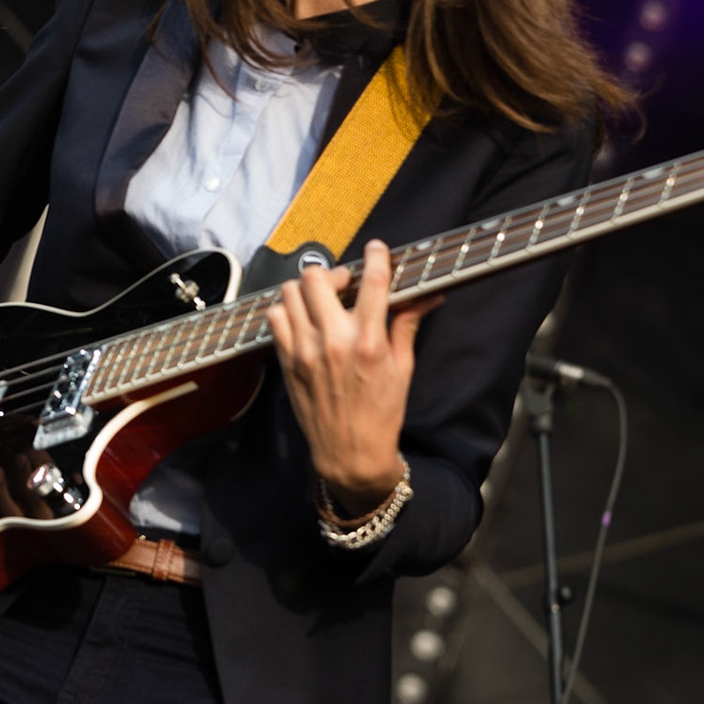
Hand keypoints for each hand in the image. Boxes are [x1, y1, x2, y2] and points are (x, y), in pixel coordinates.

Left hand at [265, 240, 440, 515]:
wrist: (350, 453)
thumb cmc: (382, 413)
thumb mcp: (403, 368)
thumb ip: (407, 325)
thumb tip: (428, 295)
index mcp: (369, 343)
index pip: (372, 283)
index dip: (376, 258)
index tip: (377, 249)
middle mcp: (333, 341)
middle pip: (318, 278)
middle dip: (334, 274)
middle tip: (345, 285)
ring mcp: (304, 350)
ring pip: (290, 292)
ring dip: (307, 290)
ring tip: (322, 302)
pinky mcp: (286, 360)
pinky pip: (275, 317)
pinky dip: (287, 310)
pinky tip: (303, 320)